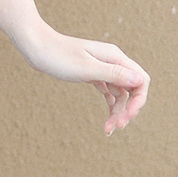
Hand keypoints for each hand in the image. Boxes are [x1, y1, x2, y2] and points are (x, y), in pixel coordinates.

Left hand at [18, 24, 149, 133]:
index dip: (139, 100)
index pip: (141, 79)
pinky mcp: (92, 74)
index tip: (128, 116)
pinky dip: (110, 105)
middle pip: (132, 89)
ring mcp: (103, 68)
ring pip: (120, 93)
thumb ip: (112, 73)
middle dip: (128, 109)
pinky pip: (108, 91)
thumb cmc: (58, 55)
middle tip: (117, 127)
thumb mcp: (86, 67)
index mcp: (115, 57)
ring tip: (108, 129)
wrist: (36, 47)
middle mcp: (112, 61)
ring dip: (118, 111)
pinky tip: (106, 119)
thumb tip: (139, 80)